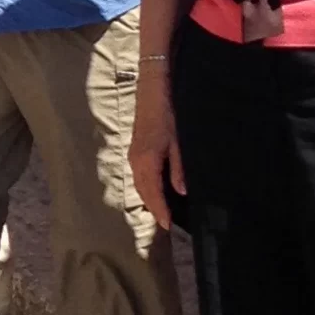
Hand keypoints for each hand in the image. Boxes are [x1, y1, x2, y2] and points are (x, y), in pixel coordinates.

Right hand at [126, 75, 185, 230]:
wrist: (153, 87)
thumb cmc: (168, 111)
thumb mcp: (179, 141)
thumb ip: (179, 168)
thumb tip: (181, 192)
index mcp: (147, 161)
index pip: (152, 194)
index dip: (160, 211)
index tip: (167, 226)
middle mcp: (136, 161)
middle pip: (142, 192)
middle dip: (153, 208)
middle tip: (165, 224)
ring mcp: (133, 154)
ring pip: (139, 184)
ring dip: (148, 198)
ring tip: (161, 210)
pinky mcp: (135, 148)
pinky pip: (138, 175)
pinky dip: (146, 187)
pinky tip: (156, 188)